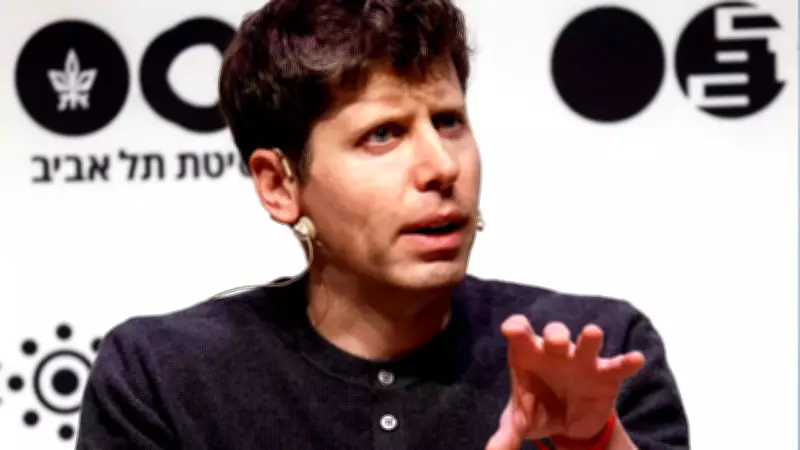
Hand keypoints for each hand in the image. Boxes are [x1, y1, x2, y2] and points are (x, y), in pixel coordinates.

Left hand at [486, 315, 644, 448]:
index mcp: (528, 354)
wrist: (568, 425)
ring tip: (592, 333)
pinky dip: (627, 362)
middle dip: (556, 335)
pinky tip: (636, 359)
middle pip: (555, 333)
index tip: (512, 330)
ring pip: (587, 343)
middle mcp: (555, 351)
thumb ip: (506, 434)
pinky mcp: (605, 374)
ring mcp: (582, 360)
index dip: (516, 326)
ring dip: (589, 338)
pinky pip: (617, 365)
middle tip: (556, 344)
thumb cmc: (538, 409)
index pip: (520, 330)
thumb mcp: (520, 421)